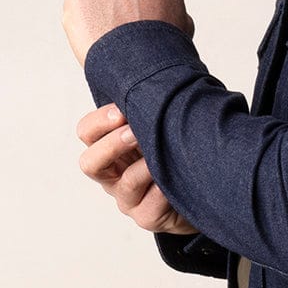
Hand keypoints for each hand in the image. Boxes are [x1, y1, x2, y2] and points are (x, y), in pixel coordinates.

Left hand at [63, 0, 195, 67]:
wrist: (142, 68)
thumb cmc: (166, 49)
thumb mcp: (184, 22)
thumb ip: (169, 4)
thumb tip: (161, 9)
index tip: (146, 14)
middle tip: (126, 27)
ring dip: (101, 8)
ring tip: (112, 37)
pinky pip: (78, 5)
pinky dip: (83, 20)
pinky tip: (97, 38)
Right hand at [76, 102, 198, 235]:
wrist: (201, 191)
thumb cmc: (175, 152)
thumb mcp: (158, 127)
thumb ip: (145, 107)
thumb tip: (132, 68)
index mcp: (110, 150)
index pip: (86, 132)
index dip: (99, 121)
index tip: (121, 110)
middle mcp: (113, 176)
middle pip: (90, 163)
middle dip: (112, 144)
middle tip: (134, 131)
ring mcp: (128, 200)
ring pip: (126, 183)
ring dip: (145, 165)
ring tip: (165, 151)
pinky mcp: (147, 218)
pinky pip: (151, 204)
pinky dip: (163, 188)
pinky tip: (176, 178)